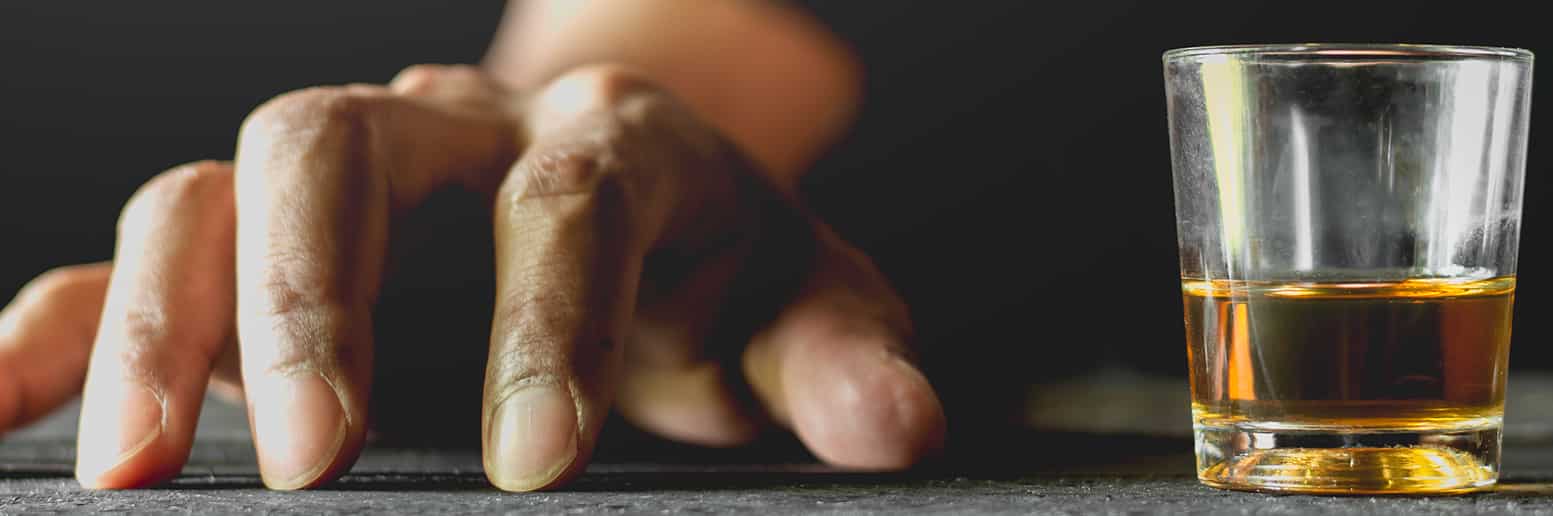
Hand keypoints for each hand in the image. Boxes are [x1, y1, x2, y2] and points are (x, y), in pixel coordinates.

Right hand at [0, 64, 944, 490]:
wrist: (645, 213)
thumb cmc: (717, 272)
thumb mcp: (803, 310)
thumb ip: (844, 361)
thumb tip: (895, 426)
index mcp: (610, 136)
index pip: (568, 196)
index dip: (548, 320)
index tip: (542, 463)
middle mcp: (457, 128)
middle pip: (340, 150)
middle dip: (315, 298)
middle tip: (314, 460)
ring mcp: (343, 173)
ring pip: (212, 186)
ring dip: (164, 319)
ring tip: (138, 469)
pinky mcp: (260, 236)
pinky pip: (131, 253)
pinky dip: (67, 327)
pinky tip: (7, 408)